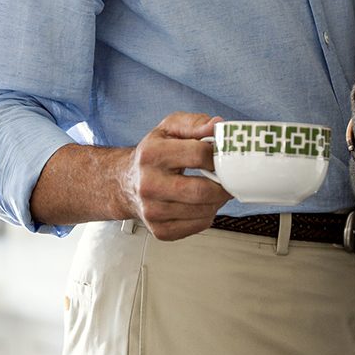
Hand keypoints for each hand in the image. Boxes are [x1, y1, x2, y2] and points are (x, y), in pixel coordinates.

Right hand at [119, 112, 230, 240]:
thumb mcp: (169, 129)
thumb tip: (217, 126)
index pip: (198, 155)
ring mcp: (153, 211)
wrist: (126, 183)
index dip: (218, 155)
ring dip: (217, 200)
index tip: (221, 156)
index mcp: (151, 155)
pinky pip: (198, 225)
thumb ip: (194, 124)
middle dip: (223, 185)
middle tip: (228, 178)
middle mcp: (149, 184)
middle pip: (201, 190)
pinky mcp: (160, 230)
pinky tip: (201, 203)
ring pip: (203, 210)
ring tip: (213, 189)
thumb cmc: (151, 155)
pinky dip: (208, 214)